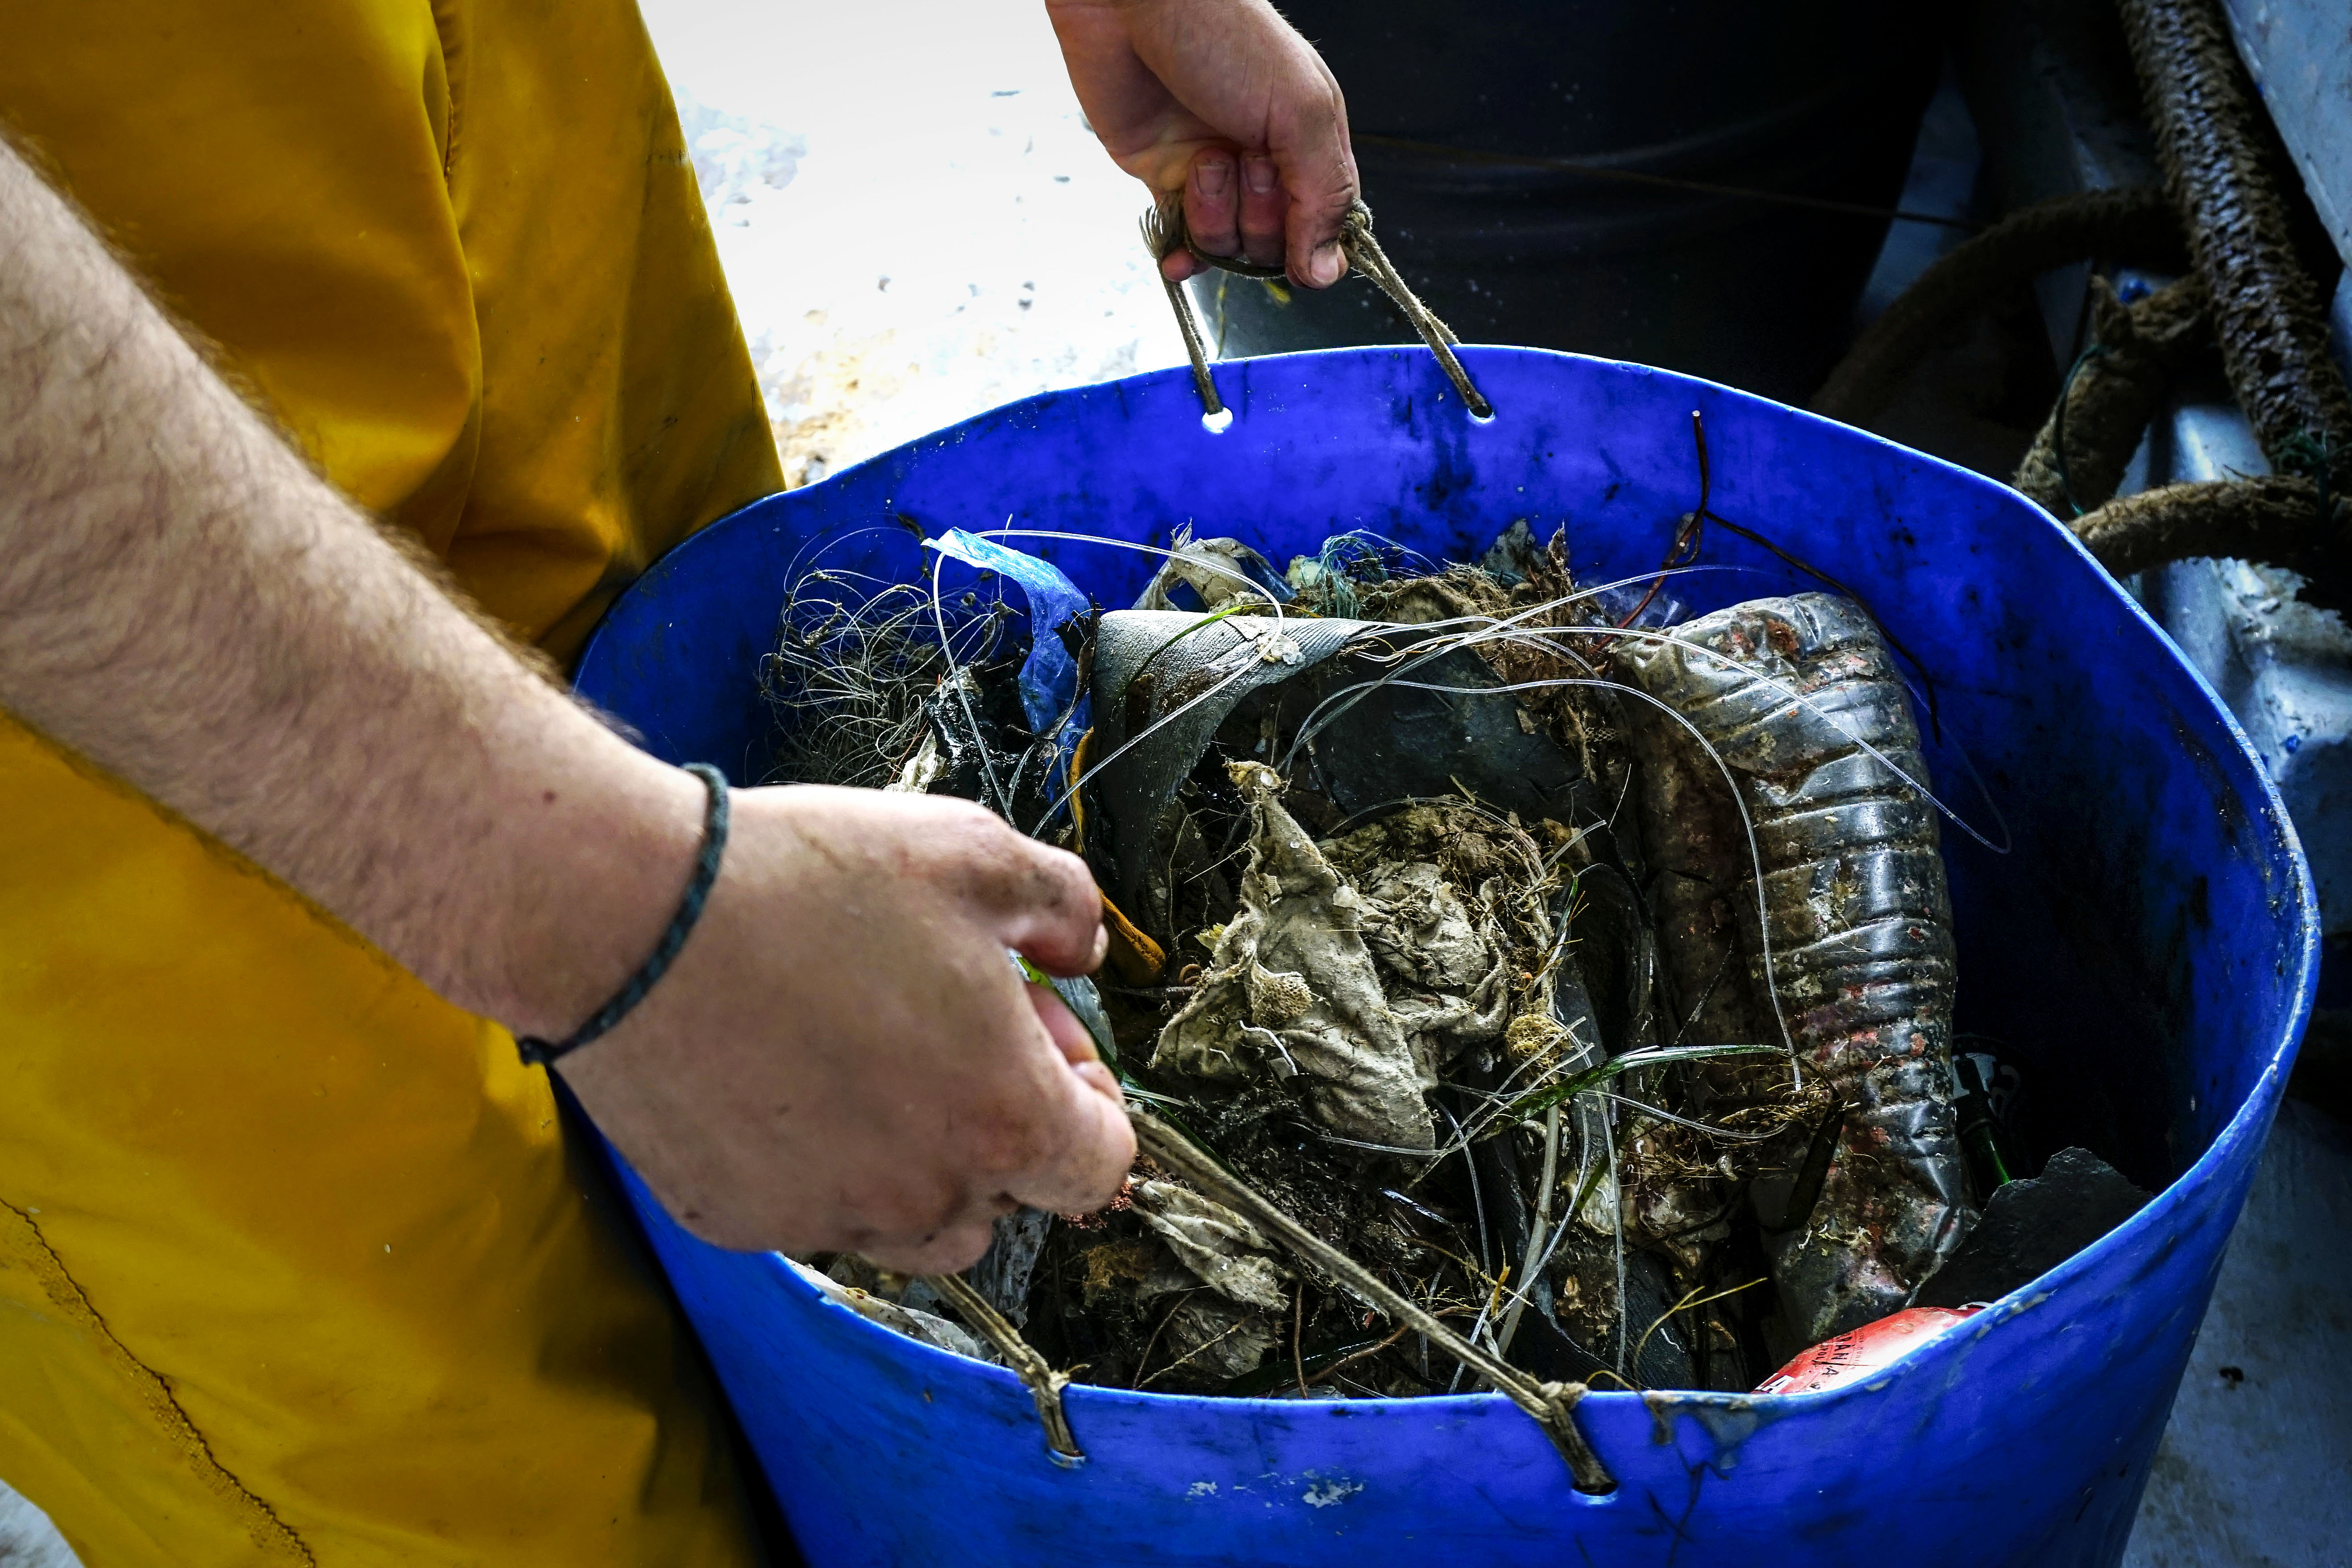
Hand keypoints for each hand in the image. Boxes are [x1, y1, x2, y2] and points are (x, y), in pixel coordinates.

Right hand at [556, 785, 1132, 1272]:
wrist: (630, 915)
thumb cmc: (806, 880)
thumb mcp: (974, 852)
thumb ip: (1064, 907)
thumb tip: (1082, 952)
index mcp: (1005, 1119)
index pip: (1100, 1165)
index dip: (1088, 1096)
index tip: (1041, 1036)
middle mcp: (924, 1194)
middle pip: (1009, 1199)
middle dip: (1001, 1120)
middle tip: (948, 1024)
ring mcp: (825, 1218)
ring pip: (914, 1226)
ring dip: (919, 1162)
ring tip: (872, 1060)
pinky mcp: (736, 1217)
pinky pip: (811, 1212)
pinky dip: (817, 1162)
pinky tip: (784, 1072)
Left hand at [1046, 0, 1357, 286]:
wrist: (1135, 2)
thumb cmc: (1224, 33)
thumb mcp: (1299, 109)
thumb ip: (1322, 194)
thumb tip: (1326, 272)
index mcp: (1310, 137)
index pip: (1328, 217)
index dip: (1314, 239)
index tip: (1301, 237)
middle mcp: (1265, 158)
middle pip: (1277, 241)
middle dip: (1260, 215)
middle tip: (1247, 161)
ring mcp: (1213, 171)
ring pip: (1228, 246)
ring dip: (1216, 215)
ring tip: (1205, 161)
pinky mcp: (1164, 178)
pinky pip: (1181, 240)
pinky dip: (1182, 254)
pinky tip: (1178, 256)